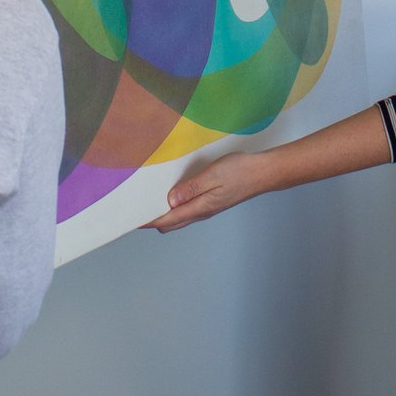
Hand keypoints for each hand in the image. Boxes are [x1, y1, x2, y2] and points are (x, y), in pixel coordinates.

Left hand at [148, 151, 267, 233]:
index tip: (132, 219)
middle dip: (153, 219)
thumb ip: (190, 188)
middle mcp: (202, 212)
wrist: (262, 173)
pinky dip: (175, 206)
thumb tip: (170, 200)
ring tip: (150, 201)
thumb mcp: (212, 175)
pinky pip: (188, 209)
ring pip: (179, 217)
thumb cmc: (239, 172)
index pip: (168, 220)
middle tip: (138, 208)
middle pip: (171, 223)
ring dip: (164, 213)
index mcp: (200, 208)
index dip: (149, 221)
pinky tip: (172, 194)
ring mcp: (207, 208)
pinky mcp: (212, 202)